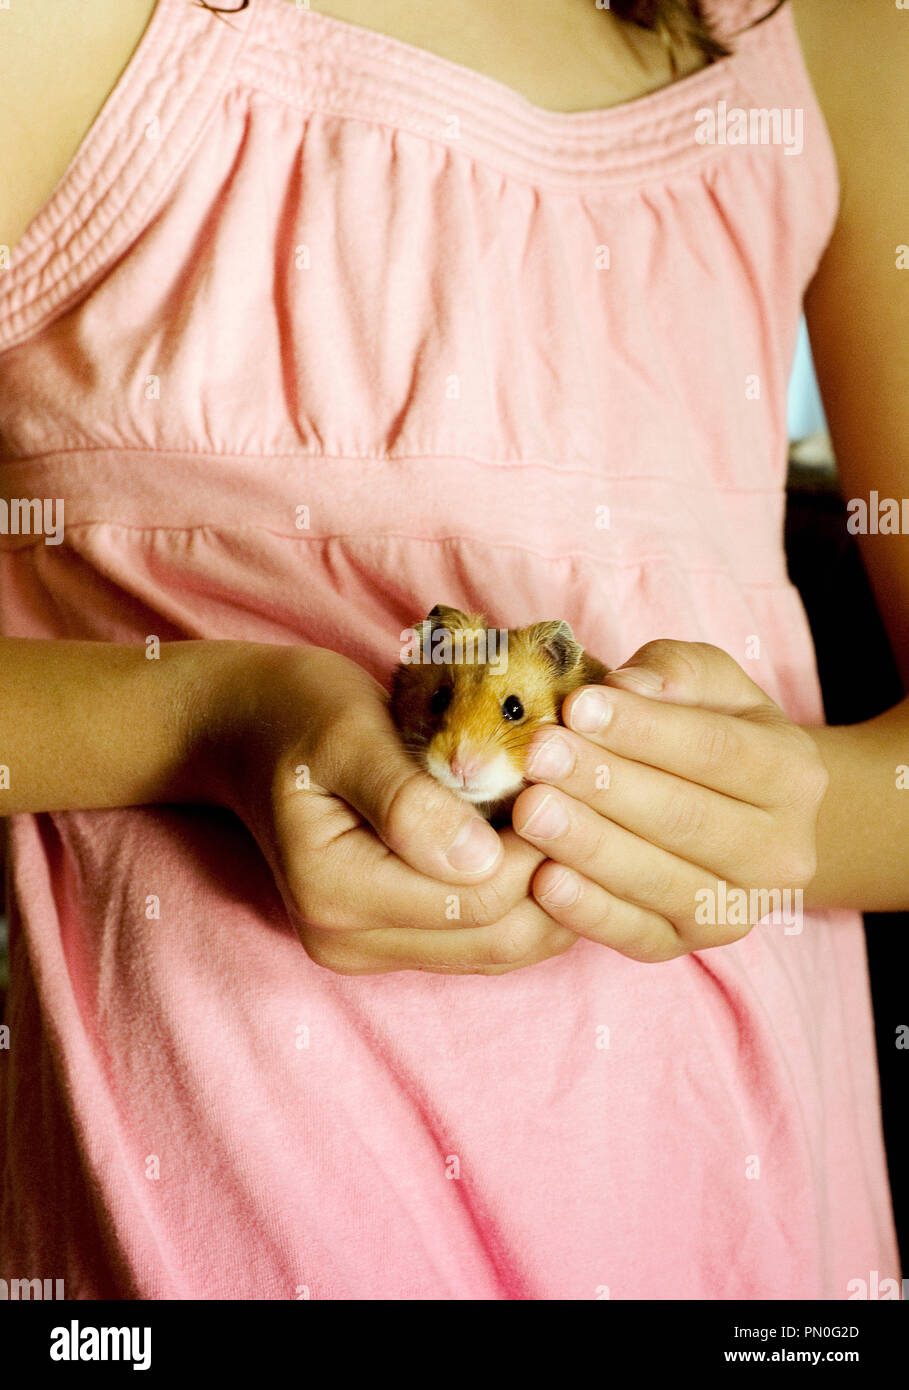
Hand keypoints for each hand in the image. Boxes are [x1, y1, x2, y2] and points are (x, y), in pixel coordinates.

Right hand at [210, 643, 577, 974]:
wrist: (247, 732)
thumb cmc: (299, 713)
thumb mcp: (348, 733)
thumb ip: (408, 799)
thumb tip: (480, 859)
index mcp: (334, 894)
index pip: (481, 898)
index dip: (543, 848)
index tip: (575, 784)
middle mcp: (347, 942)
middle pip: (498, 938)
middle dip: (558, 878)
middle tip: (594, 806)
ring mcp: (369, 949)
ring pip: (500, 947)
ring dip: (550, 895)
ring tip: (577, 824)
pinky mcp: (391, 941)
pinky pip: (482, 938)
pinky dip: (525, 900)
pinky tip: (545, 846)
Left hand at [510, 640, 828, 961]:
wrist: (741, 816)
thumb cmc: (711, 731)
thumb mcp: (710, 684)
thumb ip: (676, 672)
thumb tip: (627, 686)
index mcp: (793, 774)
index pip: (715, 750)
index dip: (643, 730)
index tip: (577, 706)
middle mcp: (781, 852)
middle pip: (685, 817)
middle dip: (604, 784)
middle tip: (538, 757)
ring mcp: (737, 908)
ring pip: (660, 880)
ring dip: (588, 845)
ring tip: (529, 809)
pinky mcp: (689, 946)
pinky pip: (638, 935)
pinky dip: (589, 911)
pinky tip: (543, 880)